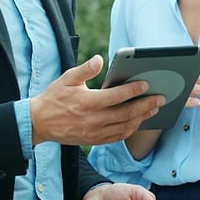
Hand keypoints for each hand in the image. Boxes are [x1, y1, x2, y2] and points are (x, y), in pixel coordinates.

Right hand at [30, 55, 165, 145]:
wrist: (39, 123)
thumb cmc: (54, 98)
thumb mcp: (67, 78)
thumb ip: (85, 69)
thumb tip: (100, 59)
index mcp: (87, 102)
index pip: (116, 96)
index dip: (133, 91)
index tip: (146, 84)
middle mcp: (93, 120)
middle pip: (126, 114)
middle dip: (146, 105)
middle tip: (160, 98)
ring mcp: (94, 133)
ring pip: (125, 127)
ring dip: (142, 118)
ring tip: (153, 108)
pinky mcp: (94, 140)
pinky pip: (117, 137)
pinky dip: (130, 129)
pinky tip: (138, 121)